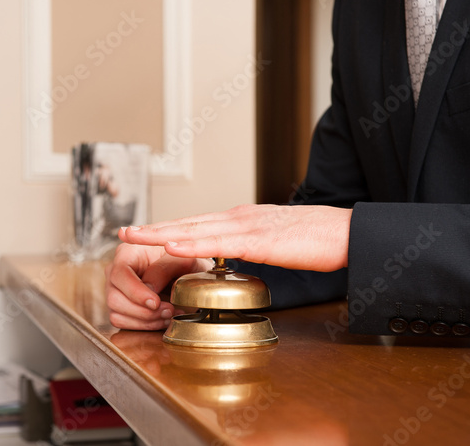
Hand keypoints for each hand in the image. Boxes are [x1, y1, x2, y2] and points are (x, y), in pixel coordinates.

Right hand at [105, 243, 211, 330]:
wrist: (189, 272)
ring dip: (146, 320)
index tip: (155, 302)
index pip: (120, 274)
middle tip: (169, 310)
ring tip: (169, 314)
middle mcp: (117, 271)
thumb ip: (165, 268)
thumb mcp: (181, 259)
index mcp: (128, 252)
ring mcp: (116, 290)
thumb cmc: (183, 260)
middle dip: (144, 310)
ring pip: (117, 314)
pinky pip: (123, 324)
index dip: (136, 292)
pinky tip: (163, 319)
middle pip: (114, 298)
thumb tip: (150, 288)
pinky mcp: (121, 307)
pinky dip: (145, 326)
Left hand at [120, 204, 351, 271]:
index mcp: (242, 220)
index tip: (144, 233)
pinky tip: (172, 246)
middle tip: (123, 231)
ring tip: (133, 236)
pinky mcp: (261, 241)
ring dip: (161, 233)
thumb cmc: (314, 238)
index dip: (168, 228)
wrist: (345, 232)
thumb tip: (234, 251)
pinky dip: (193, 245)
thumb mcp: (274, 239)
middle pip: (188, 224)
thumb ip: (250, 243)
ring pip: (196, 231)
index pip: (197, 225)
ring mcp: (248, 227)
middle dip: (153, 229)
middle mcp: (239, 218)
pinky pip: (221, 244)